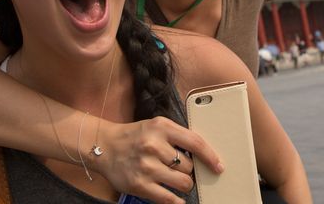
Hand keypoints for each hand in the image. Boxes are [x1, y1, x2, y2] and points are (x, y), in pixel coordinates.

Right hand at [93, 116, 221, 203]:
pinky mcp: (140, 185)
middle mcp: (154, 146)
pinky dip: (178, 201)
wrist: (105, 146)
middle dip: (188, 171)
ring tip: (174, 179)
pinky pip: (170, 199)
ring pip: (184, 183)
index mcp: (161, 127)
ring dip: (184, 185)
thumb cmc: (135, 136)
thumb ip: (177, 136)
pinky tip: (178, 199)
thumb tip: (203, 155)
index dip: (210, 156)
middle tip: (179, 169)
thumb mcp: (156, 126)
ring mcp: (147, 166)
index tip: (218, 166)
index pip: (195, 142)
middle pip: (189, 167)